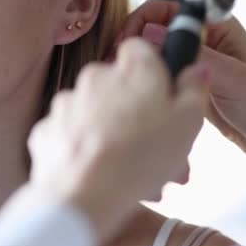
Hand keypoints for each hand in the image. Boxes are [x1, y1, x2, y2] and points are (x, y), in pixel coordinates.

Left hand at [1, 39, 209, 242]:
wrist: (82, 196)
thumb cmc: (140, 158)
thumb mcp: (187, 123)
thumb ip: (194, 89)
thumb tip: (196, 70)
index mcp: (133, 68)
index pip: (141, 49)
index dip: (155, 70)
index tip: (164, 94)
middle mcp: (96, 76)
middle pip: (120, 87)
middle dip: (138, 114)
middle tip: (156, 148)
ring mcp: (68, 103)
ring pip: (97, 114)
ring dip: (115, 135)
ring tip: (133, 172)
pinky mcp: (48, 130)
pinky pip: (73, 135)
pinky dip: (86, 149)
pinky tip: (100, 173)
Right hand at [116, 0, 245, 198]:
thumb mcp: (232, 78)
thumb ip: (195, 54)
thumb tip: (152, 33)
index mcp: (218, 27)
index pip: (169, 7)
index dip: (143, 19)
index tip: (127, 41)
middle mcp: (205, 40)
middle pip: (157, 27)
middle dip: (136, 42)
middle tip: (119, 63)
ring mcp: (196, 62)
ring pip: (157, 53)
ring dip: (141, 64)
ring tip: (125, 80)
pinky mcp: (190, 83)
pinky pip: (163, 74)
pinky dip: (149, 81)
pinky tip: (140, 93)